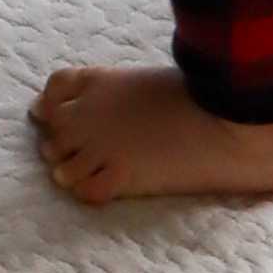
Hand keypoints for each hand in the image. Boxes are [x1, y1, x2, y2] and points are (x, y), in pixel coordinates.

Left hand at [28, 63, 272, 205]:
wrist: (223, 123)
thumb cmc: (197, 95)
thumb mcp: (148, 80)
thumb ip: (119, 89)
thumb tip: (114, 99)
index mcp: (99, 81)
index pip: (54, 88)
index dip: (49, 103)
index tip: (49, 114)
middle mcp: (89, 113)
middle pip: (53, 130)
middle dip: (58, 141)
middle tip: (70, 151)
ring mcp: (100, 147)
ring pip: (60, 166)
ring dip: (69, 169)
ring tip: (82, 172)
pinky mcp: (118, 176)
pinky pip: (84, 191)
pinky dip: (88, 191)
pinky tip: (104, 188)